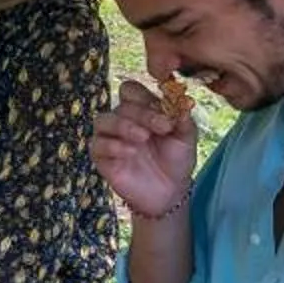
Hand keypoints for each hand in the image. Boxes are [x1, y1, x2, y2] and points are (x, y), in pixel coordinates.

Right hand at [91, 78, 196, 223]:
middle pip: (122, 105)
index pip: (131, 90)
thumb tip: (184, 100)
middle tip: (163, 127)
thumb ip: (183, 118)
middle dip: (144, 114)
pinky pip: (97, 144)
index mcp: (140, 109)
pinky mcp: (101, 157)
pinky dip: (113, 146)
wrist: (169, 192)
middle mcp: (121, 119)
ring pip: (103, 120)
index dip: (145, 97)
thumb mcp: (186, 138)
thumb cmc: (176, 160)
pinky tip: (131, 152)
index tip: (165, 112)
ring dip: (123, 126)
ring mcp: (109, 137)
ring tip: (143, 138)